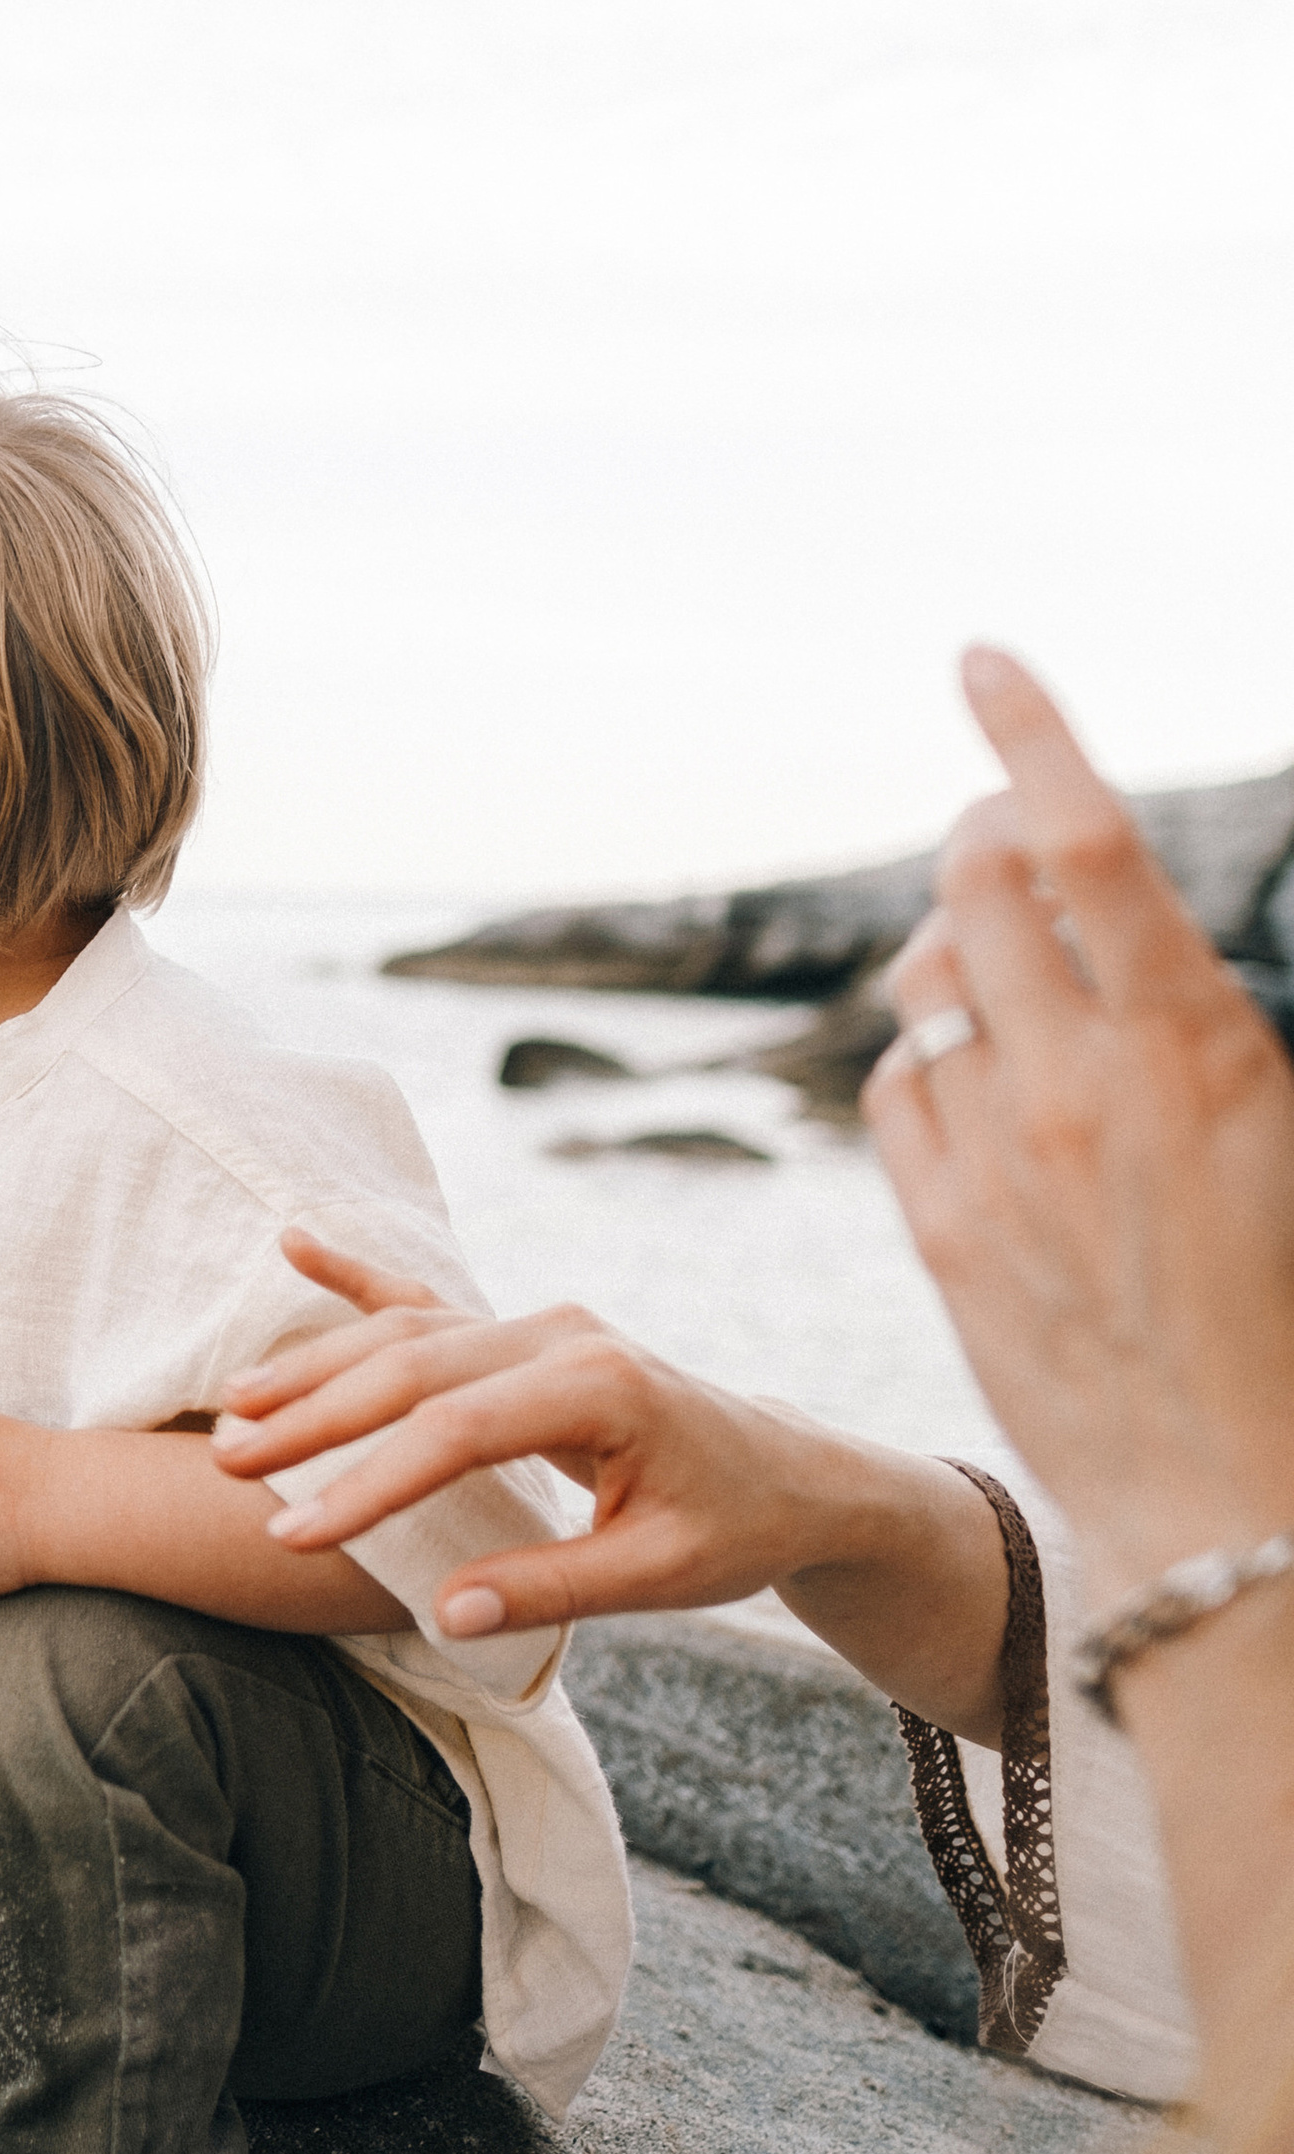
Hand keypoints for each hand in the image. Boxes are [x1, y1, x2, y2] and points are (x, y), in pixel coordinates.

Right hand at [212, 1229, 996, 1685]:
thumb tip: (448, 1612)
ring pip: (410, 1332)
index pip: (458, 1431)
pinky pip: (431, 1299)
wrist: (792, 1472)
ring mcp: (542, 1322)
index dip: (371, 1482)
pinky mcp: (529, 1330)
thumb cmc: (731, 1529)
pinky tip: (294, 1244)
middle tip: (228, 1463)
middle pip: (414, 1366)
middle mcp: (563, 1334)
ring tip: (236, 1409)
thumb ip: (552, 1587)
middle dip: (315, 1415)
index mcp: (600, 1388)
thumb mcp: (660, 1577)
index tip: (295, 1533)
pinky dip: (360, 1278)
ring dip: (319, 1365)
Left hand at [866, 647, 1293, 1598]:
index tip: (983, 658)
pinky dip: (925, 1056)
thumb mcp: (1284, 1134)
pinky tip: (969, 1077)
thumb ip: (1198, 1022)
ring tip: (1001, 967)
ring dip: (953, 945)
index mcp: (1200, 1047)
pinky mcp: (943, 1228)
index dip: (1029, 728)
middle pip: (975, 885)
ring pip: (925, 980)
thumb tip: (1130, 936)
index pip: (1088, 839)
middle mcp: (1084, 1085)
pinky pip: (897, 1087)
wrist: (1228, 1495)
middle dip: (980, 830)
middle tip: (999, 826)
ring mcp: (1000, 1157)